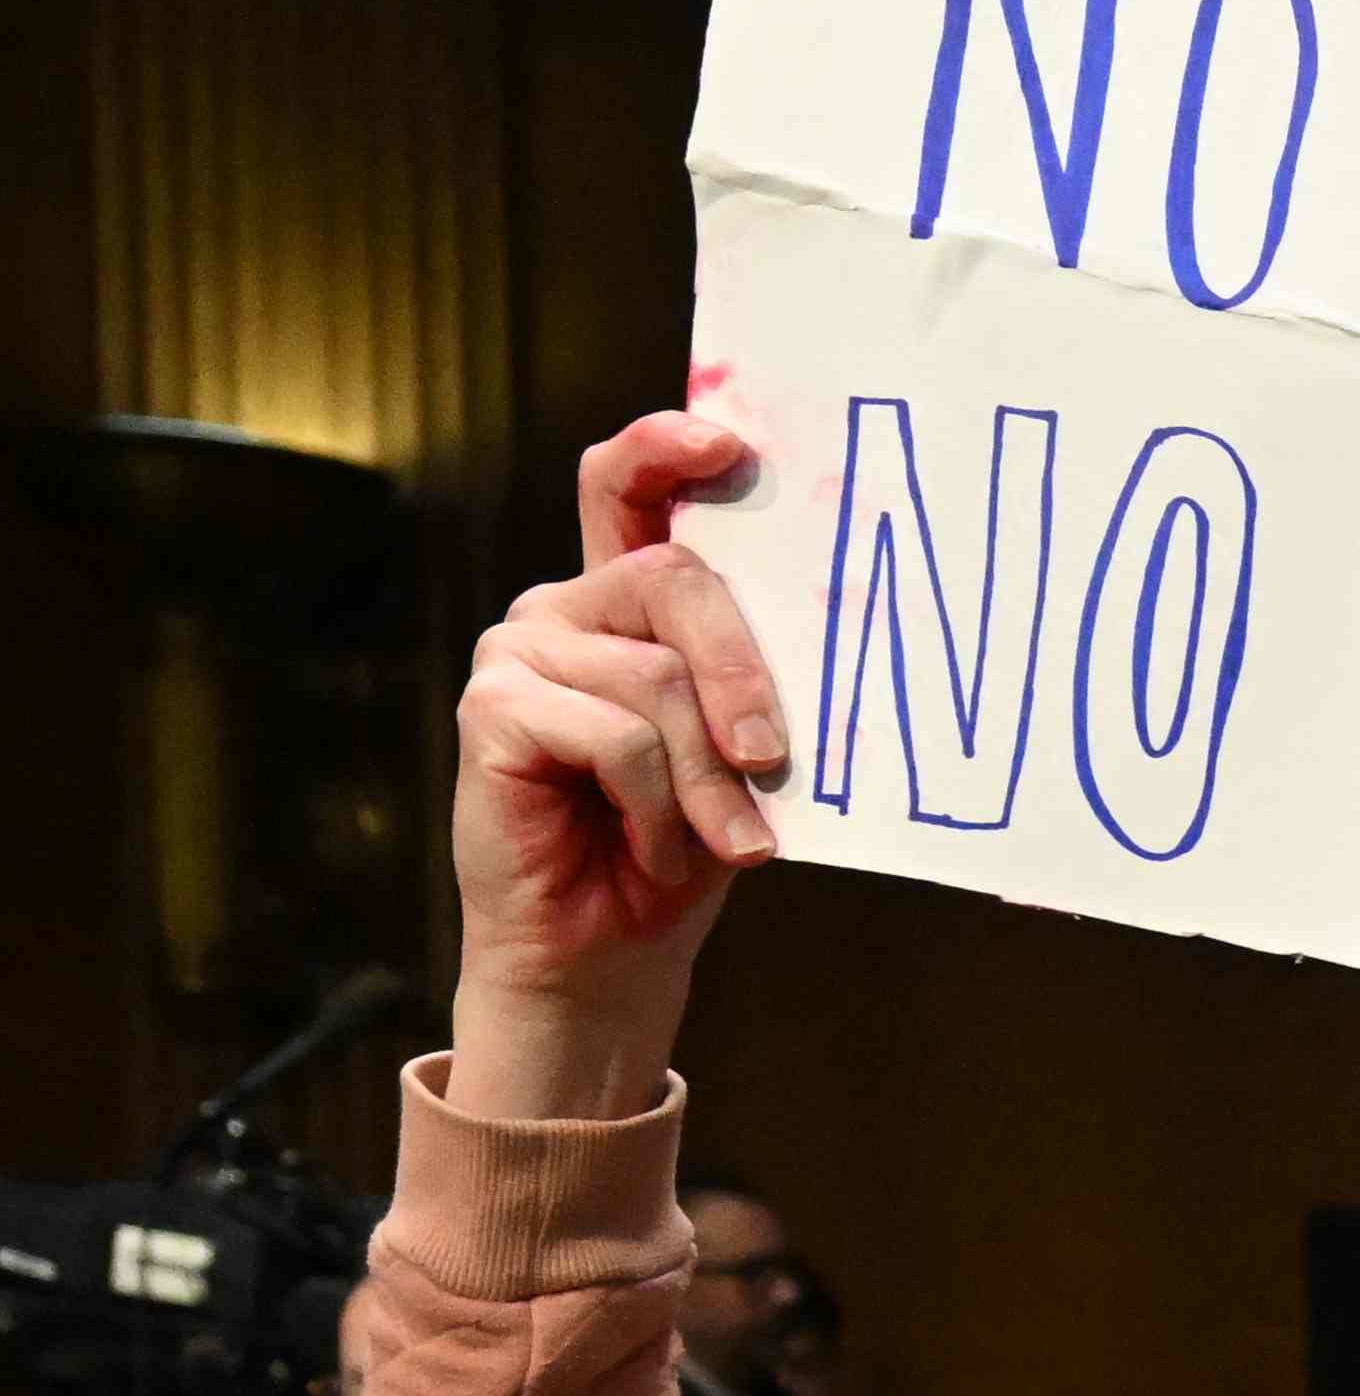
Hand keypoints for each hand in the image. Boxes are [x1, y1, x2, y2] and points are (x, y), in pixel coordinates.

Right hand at [448, 419, 793, 1112]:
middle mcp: (565, 610)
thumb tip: (833, 626)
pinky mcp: (491, 709)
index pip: (629, 487)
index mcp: (625, 603)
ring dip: (707, 777)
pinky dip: (657, 805)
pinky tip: (652, 847)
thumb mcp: (742, 753)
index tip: (731, 443)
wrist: (613, 952)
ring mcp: (520, 653)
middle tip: (775, 759)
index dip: (670, 447)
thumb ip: (754, 678)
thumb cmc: (688, 847)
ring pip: (655, 678)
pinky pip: (615, 735)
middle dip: (746, 674)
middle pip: (673, 580)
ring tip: (717, 839)